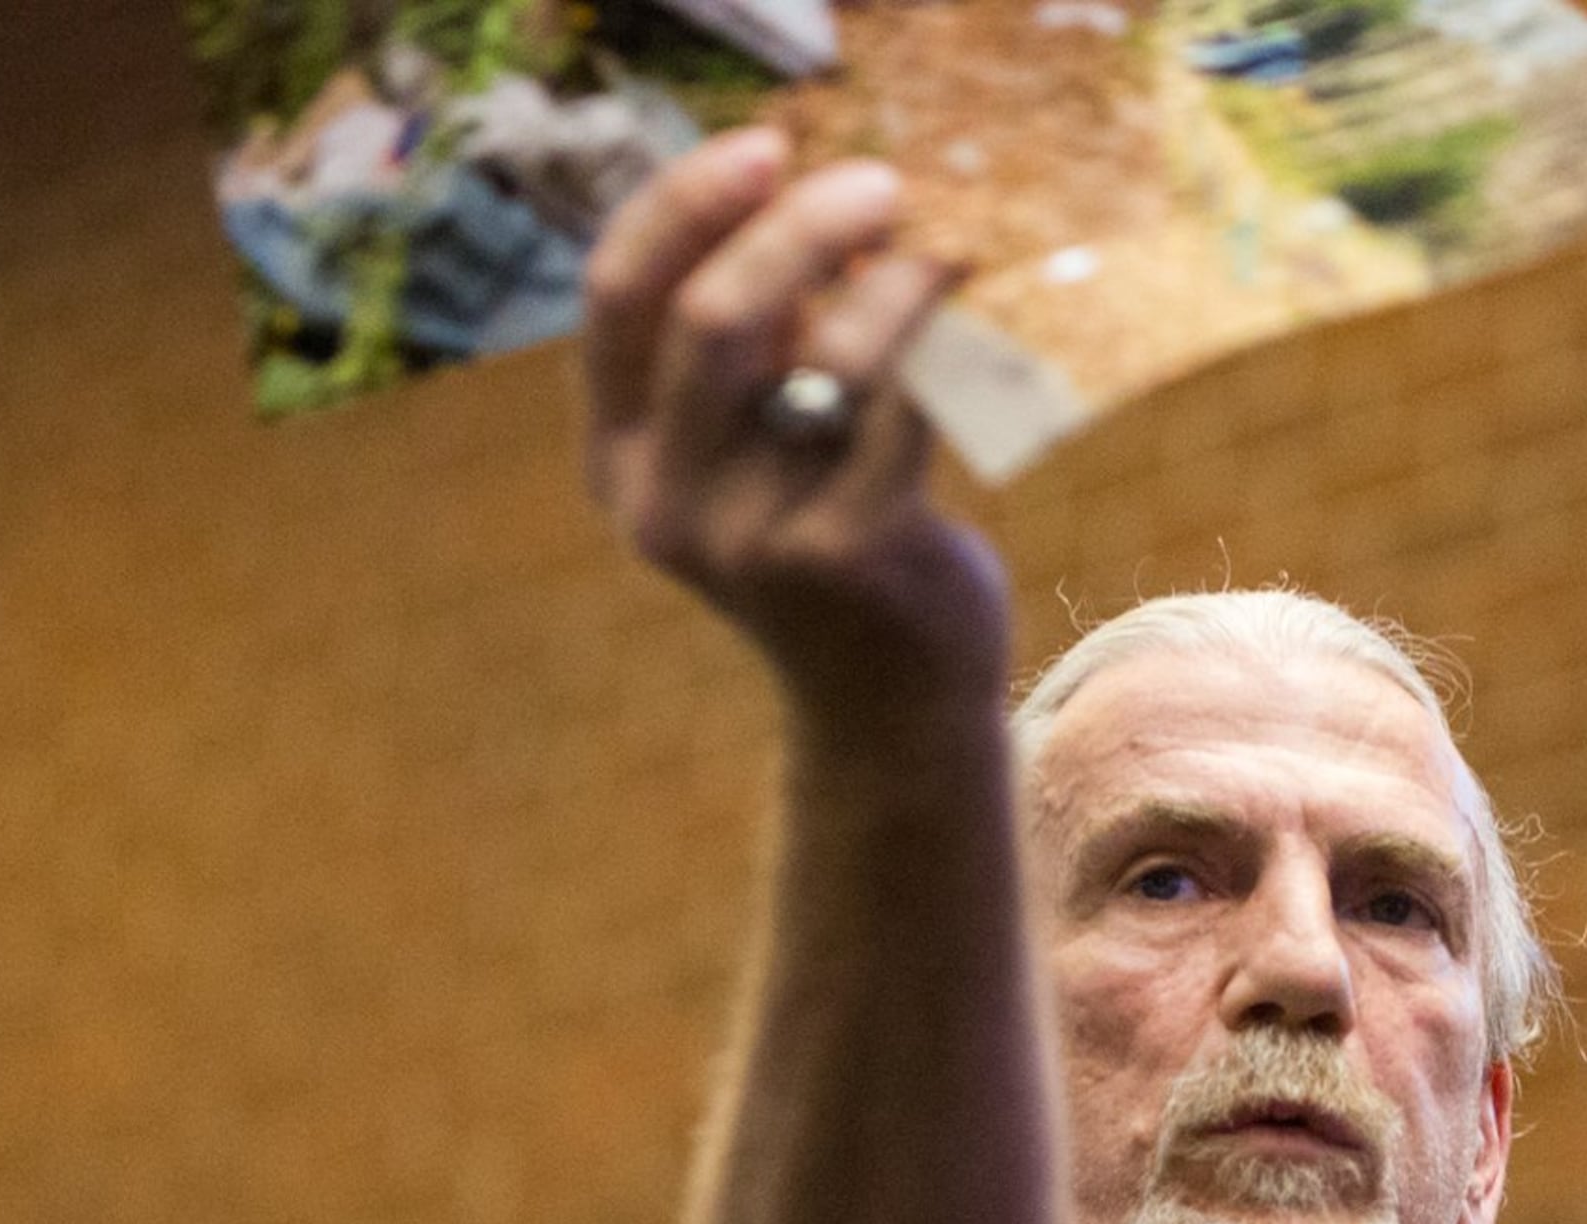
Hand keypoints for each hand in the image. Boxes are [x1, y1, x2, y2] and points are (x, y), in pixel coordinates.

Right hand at [580, 129, 1008, 718]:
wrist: (890, 712)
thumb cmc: (824, 549)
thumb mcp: (749, 456)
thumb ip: (747, 356)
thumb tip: (804, 205)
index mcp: (618, 461)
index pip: (617, 296)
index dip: (684, 203)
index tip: (764, 147)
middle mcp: (667, 502)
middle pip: (715, 316)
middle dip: (799, 228)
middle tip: (877, 185)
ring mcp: (754, 537)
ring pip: (823, 359)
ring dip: (890, 281)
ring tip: (940, 248)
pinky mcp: (848, 555)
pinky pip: (901, 412)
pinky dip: (940, 346)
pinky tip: (969, 313)